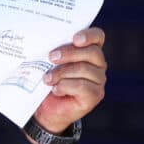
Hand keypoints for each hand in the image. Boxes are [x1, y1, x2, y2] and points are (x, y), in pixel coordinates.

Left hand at [26, 27, 106, 143]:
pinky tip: (56, 90)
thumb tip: (45, 41)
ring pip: (84, 69)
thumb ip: (54, 51)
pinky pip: (82, 86)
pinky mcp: (95, 95)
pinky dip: (65, 86)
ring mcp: (98, 80)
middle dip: (69, 53)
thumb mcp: (48, 63)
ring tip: (47, 79)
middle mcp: (98, 64)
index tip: (75, 38)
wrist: (45, 109)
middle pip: (91, 52)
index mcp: (89, 51)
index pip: (97, 36)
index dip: (89, 35)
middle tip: (51, 57)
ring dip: (62, 73)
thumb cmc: (48, 82)